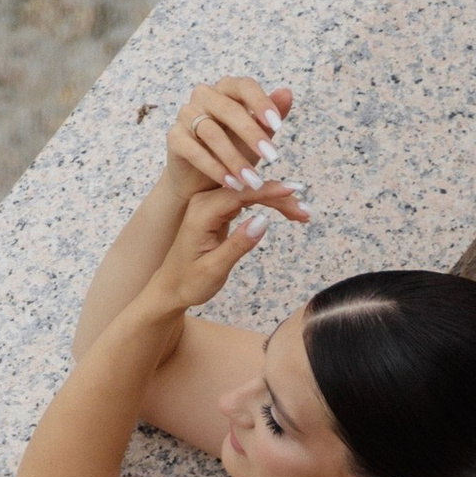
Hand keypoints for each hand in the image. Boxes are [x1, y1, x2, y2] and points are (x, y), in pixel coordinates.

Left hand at [146, 177, 294, 317]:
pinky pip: (248, 201)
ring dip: (278, 201)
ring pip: (251, 193)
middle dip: (279, 197)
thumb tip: (263, 220)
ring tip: (302, 213)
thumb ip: (238, 244)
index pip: (241, 194)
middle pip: (249, 189)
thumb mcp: (215, 268)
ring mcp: (212, 203)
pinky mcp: (219, 209)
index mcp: (202, 211)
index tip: (294, 192)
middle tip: (305, 211)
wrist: (170, 287)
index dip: (269, 191)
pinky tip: (287, 210)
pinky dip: (268, 205)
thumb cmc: (189, 282)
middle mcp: (206, 201)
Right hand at [165, 78, 308, 216]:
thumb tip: (288, 94)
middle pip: (229, 109)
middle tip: (271, 157)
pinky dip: (214, 168)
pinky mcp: (174, 138)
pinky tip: (231, 183)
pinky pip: (194, 150)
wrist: (202, 181)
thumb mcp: (256, 136)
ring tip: (252, 180)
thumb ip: (270, 117)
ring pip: (211, 132)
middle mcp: (204, 96)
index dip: (261, 103)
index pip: (244, 86)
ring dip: (234, 158)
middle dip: (251, 134)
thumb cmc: (232, 152)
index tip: (278, 125)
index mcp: (226, 89)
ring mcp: (186, 115)